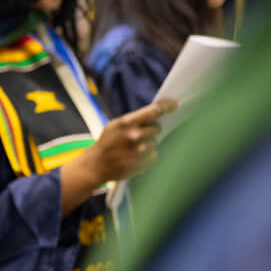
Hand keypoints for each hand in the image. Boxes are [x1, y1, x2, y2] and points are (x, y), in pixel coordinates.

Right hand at [61, 100, 176, 211]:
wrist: (96, 165)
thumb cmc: (105, 143)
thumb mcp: (114, 125)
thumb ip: (133, 120)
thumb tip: (154, 112)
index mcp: (127, 122)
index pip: (154, 110)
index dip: (167, 106)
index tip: (175, 105)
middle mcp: (135, 135)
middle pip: (157, 127)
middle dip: (151, 129)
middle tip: (139, 134)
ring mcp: (140, 150)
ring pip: (155, 142)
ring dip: (147, 143)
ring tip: (132, 147)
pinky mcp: (143, 163)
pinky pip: (154, 155)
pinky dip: (147, 155)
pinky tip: (134, 156)